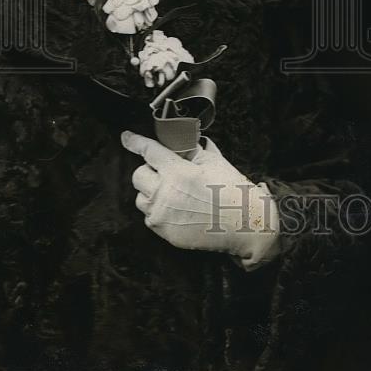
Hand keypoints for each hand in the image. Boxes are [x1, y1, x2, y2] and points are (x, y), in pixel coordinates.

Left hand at [121, 131, 279, 268]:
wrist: (244, 224)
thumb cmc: (231, 190)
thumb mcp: (214, 161)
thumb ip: (193, 149)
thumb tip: (184, 138)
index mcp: (177, 171)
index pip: (148, 151)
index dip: (134, 142)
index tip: (126, 137)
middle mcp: (165, 193)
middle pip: (138, 175)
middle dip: (148, 170)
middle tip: (164, 171)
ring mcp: (162, 214)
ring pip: (140, 198)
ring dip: (151, 192)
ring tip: (171, 192)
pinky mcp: (164, 232)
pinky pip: (149, 217)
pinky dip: (158, 210)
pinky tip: (177, 208)